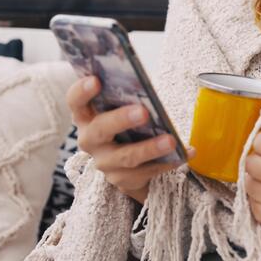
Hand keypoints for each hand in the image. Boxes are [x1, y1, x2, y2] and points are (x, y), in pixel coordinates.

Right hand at [68, 76, 193, 203]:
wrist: (126, 164)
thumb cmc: (124, 124)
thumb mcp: (119, 109)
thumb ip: (124, 96)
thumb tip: (143, 81)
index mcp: (86, 116)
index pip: (75, 101)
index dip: (82, 91)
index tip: (96, 80)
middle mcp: (90, 140)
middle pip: (99, 130)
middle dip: (121, 120)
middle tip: (144, 111)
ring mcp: (105, 163)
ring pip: (126, 157)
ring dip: (150, 148)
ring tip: (171, 140)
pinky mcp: (123, 180)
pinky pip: (147, 172)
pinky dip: (169, 162)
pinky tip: (185, 152)